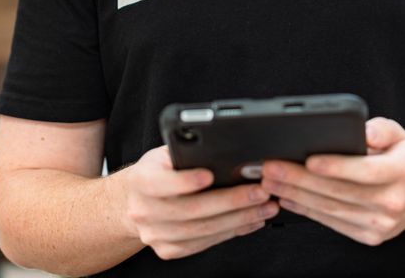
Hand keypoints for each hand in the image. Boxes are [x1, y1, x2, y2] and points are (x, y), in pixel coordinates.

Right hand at [118, 145, 278, 259]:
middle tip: (260, 191)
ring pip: (202, 230)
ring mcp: (155, 234)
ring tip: (265, 207)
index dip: (185, 181)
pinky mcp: (168, 250)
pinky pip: (204, 243)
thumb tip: (228, 154)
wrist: (139, 200)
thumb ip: (188, 153)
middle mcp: (143, 210)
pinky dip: (232, 232)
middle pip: (191, 210)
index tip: (210, 175)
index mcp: (141, 180)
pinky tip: (251, 221)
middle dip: (231, 200)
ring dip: (239, 219)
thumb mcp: (167, 154)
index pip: (161, 182)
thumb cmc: (161, 171)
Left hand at [260, 117, 404, 245]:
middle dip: (301, 180)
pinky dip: (307, 211)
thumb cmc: (403, 160)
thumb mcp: (400, 135)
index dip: (336, 166)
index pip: (365, 170)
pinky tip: (289, 199)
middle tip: (273, 168)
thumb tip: (363, 132)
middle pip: (340, 191)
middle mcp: (394, 200)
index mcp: (404, 171)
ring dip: (296, 195)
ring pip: (331, 209)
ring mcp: (381, 223)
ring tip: (272, 182)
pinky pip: (332, 223)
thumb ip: (381, 128)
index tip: (309, 159)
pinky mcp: (369, 236)